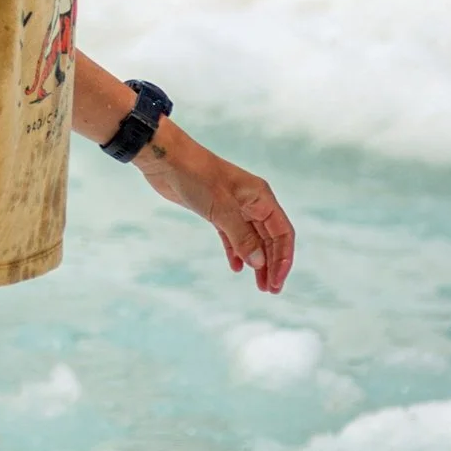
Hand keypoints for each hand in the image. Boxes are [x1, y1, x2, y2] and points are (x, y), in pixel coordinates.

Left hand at [143, 127, 296, 292]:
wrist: (167, 160)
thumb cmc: (196, 177)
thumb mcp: (222, 209)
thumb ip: (242, 237)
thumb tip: (259, 263)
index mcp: (261, 197)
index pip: (283, 232)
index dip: (283, 259)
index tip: (276, 282)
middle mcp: (252, 202)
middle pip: (270, 239)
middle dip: (272, 265)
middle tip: (270, 290)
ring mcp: (235, 207)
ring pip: (253, 240)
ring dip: (256, 262)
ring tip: (258, 285)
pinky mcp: (217, 212)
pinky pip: (232, 236)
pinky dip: (235, 252)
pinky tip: (235, 268)